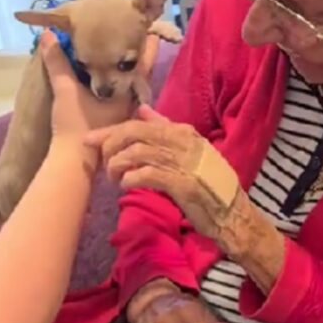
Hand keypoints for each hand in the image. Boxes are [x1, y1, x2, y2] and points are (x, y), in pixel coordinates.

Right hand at [39, 31, 158, 140]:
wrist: (72, 162)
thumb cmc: (76, 125)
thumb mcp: (66, 90)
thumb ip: (57, 62)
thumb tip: (47, 33)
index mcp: (127, 92)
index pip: (144, 63)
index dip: (148, 45)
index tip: (152, 28)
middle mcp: (129, 102)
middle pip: (136, 73)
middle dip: (134, 55)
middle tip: (133, 32)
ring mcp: (120, 114)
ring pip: (126, 85)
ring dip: (121, 69)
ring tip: (117, 48)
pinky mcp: (109, 122)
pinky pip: (115, 96)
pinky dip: (110, 82)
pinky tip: (100, 75)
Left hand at [85, 105, 222, 239]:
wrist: (232, 212)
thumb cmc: (208, 183)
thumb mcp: (189, 150)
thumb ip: (164, 128)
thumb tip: (141, 110)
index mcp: (182, 131)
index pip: (137, 123)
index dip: (110, 131)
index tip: (90, 140)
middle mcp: (182, 141)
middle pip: (132, 133)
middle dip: (109, 145)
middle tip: (103, 163)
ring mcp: (182, 161)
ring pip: (134, 152)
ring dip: (117, 165)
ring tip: (114, 178)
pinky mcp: (181, 183)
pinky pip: (144, 174)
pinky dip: (130, 178)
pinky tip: (126, 186)